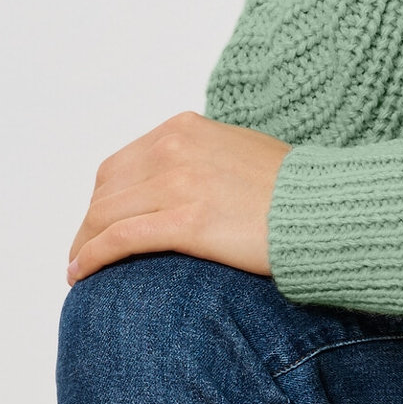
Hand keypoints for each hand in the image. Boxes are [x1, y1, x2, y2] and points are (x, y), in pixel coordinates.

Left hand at [66, 112, 290, 284]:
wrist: (325, 208)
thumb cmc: (292, 190)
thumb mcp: (239, 152)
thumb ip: (202, 160)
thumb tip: (181, 186)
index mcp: (185, 128)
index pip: (121, 164)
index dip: (104, 199)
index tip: (99, 225)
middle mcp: (174, 147)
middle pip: (106, 190)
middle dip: (89, 224)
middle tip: (84, 252)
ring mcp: (178, 183)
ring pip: (104, 215)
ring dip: (83, 244)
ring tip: (78, 269)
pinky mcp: (185, 221)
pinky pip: (118, 239)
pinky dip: (90, 257)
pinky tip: (80, 275)